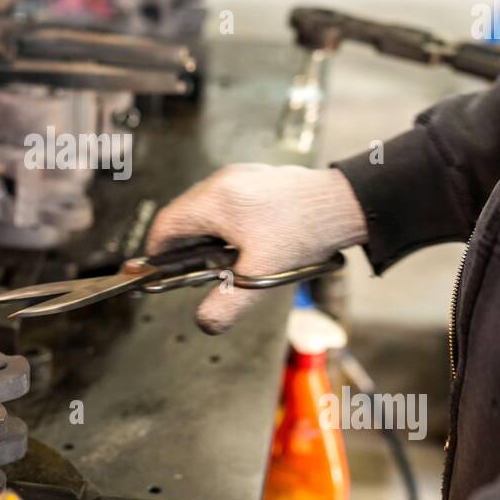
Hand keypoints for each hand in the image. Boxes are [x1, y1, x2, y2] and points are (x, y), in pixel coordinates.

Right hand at [146, 165, 366, 333]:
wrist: (345, 204)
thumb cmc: (306, 232)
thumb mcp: (261, 277)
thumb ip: (227, 304)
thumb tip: (205, 323)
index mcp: (215, 202)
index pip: (166, 226)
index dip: (156, 252)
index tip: (154, 271)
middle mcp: (221, 182)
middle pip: (182, 216)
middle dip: (181, 246)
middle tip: (188, 273)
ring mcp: (239, 176)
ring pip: (203, 208)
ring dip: (202, 235)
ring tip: (217, 262)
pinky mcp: (254, 179)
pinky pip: (223, 202)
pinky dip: (221, 224)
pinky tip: (241, 245)